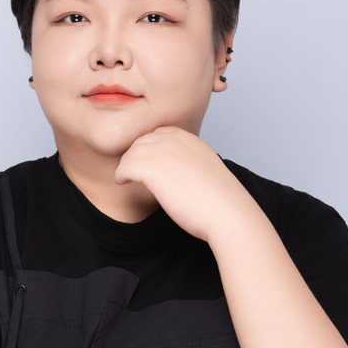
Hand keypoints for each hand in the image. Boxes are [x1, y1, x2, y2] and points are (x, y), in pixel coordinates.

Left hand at [114, 127, 257, 241]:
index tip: (144, 163)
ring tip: (126, 177)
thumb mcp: (203, 169)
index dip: (147, 148)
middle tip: (131, 172)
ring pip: (131, 153)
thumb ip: (187, 162)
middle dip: (135, 156)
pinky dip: (121, 174)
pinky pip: (125, 166)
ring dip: (126, 166)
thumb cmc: (218, 200)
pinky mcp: (152, 168)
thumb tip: (173, 172)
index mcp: (188, 137)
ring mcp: (162, 151)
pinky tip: (123, 182)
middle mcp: (174, 139)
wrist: (226, 212)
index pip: (157, 134)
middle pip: (141, 141)